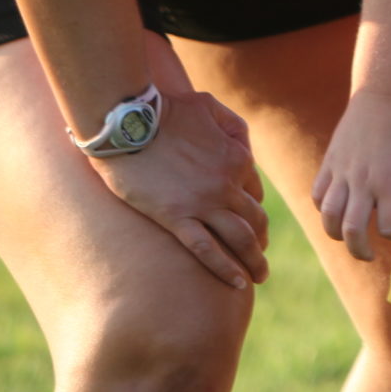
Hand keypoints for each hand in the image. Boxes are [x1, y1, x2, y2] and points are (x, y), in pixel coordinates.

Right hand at [90, 86, 271, 288]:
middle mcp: (227, 184)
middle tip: (261, 258)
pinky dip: (225, 269)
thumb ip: (231, 126)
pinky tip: (237, 284)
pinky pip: (207, 250)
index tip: (253, 226)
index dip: (254, 210)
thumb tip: (241, 146)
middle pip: (254, 219)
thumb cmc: (166, 109)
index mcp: (237, 157)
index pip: (253, 192)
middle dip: (261, 240)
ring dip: (253, 260)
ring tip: (259, 277)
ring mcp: (204, 203)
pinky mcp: (176, 218)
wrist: (129, 122)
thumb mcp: (210, 107)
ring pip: (239, 238)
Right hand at [310, 88, 390, 263]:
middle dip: (360, 252)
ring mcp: (343, 172)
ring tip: (350, 236)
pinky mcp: (330, 163)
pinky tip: (340, 209)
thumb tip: (388, 222)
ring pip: (328, 217)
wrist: (386, 95)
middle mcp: (364, 181)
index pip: (390, 227)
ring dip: (338, 234)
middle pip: (351, 231)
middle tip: (370, 253)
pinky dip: (325, 210)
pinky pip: (318, 196)